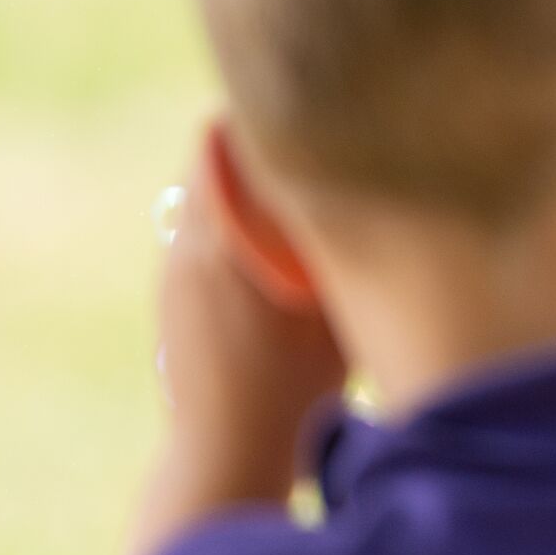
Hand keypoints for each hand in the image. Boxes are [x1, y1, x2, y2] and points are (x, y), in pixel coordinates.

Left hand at [154, 129, 343, 505]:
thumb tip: (383, 195)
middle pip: (215, 160)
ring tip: (295, 179)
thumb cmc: (294, 385)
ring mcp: (173, 273)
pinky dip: (234, 222)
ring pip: (205, 197)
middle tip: (312, 130)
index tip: (313, 101)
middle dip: (260, 143)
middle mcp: (188, 245)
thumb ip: (349, 244)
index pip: (231, 140)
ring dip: (245, 184)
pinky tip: (272, 241)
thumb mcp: (339, 308)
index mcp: (224, 236)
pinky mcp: (173, 299)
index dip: (270, 114)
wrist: (223, 453)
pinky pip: (201, 233)